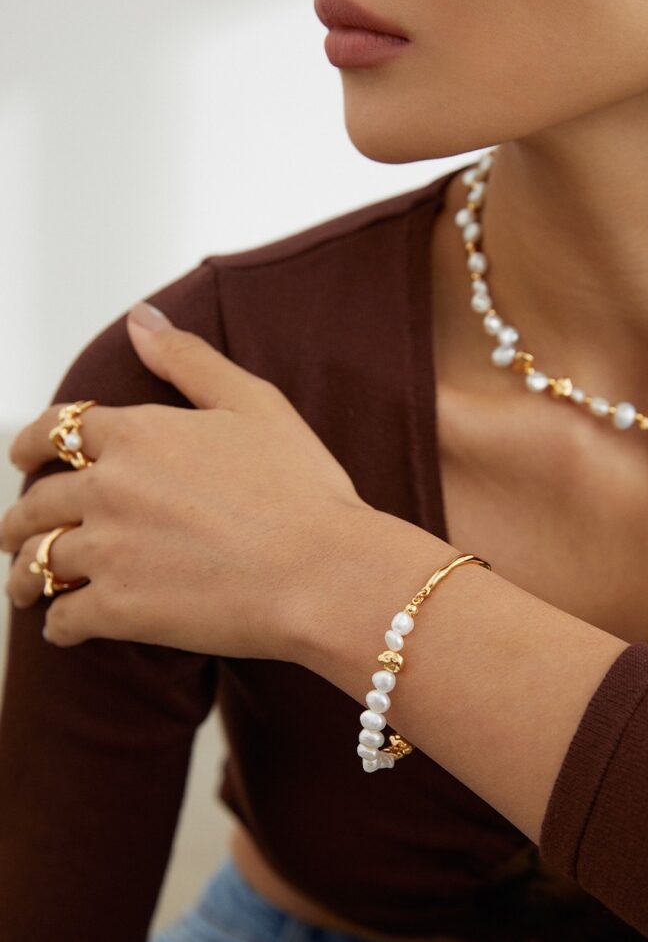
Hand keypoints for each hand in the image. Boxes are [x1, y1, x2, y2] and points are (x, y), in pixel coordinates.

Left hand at [0, 301, 372, 656]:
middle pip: (36, 501)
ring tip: (25, 584)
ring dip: (24, 572)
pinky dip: (58, 624)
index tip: (24, 458)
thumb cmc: (301, 489)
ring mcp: (108, 551)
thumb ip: (188, 357)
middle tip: (18, 531)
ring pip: (36, 562)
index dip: (31, 444)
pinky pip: (62, 619)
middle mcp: (108, 488)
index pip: (54, 431)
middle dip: (20, 516)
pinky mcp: (118, 610)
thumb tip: (141, 317)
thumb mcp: (253, 402)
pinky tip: (65, 625)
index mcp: (137, 434)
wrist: (322, 571)